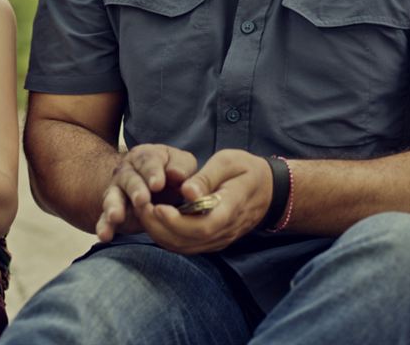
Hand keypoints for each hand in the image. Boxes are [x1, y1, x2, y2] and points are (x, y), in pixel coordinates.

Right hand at [96, 144, 196, 241]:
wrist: (155, 188)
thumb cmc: (172, 173)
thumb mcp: (182, 165)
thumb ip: (182, 168)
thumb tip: (177, 175)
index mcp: (146, 157)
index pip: (148, 161)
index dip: (152, 172)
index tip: (158, 184)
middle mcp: (127, 171)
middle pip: (129, 179)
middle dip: (135, 189)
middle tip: (141, 200)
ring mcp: (117, 191)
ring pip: (113, 197)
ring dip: (114, 207)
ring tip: (116, 217)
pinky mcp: (113, 212)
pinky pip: (105, 219)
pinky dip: (104, 226)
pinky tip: (104, 235)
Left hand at [140, 149, 271, 254]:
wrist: (269, 190)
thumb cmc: (246, 171)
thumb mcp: (229, 162)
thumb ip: (207, 177)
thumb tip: (186, 191)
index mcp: (231, 208)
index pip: (203, 226)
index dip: (177, 222)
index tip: (157, 206)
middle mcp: (225, 230)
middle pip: (188, 241)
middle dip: (159, 227)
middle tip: (140, 205)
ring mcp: (219, 239)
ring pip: (184, 247)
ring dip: (158, 233)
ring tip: (142, 210)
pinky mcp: (212, 241)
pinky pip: (185, 246)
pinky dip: (165, 236)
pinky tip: (153, 218)